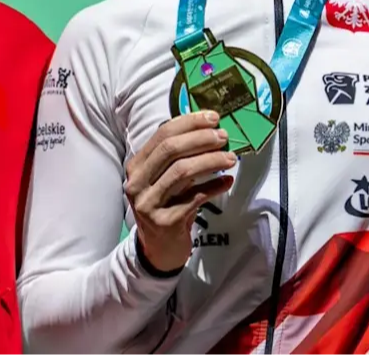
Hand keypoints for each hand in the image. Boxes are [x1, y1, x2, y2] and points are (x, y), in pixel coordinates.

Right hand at [123, 111, 236, 272]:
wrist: (159, 249)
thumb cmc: (167, 205)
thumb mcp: (166, 179)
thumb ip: (179, 157)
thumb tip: (209, 128)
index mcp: (137, 166)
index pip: (162, 135)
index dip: (189, 123)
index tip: (213, 118)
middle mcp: (137, 183)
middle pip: (170, 150)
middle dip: (201, 139)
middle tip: (224, 137)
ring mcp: (148, 203)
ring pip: (182, 172)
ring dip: (210, 161)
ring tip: (231, 158)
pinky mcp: (164, 222)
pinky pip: (194, 198)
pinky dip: (214, 187)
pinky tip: (227, 181)